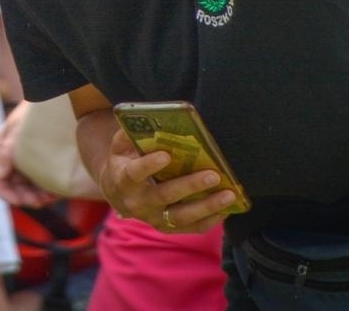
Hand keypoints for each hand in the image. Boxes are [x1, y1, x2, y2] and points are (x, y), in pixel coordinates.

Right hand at [0, 103, 57, 207]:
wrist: (53, 95)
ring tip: (50, 197)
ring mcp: (25, 160)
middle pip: (11, 186)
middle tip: (40, 201)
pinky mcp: (40, 162)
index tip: (21, 201)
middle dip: (24, 197)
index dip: (6, 193)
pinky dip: (46, 190)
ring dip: (36, 196)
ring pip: (26, 188)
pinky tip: (56, 192)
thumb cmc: (34, 110)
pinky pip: (40, 182)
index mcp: (1, 150)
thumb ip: (6, 151)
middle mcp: (11, 158)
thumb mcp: (19, 129)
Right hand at [97, 126, 235, 234]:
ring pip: (181, 216)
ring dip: (207, 206)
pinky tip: (227, 208)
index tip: (166, 155)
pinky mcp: (168, 228)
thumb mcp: (121, 146)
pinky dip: (211, 219)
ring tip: (229, 194)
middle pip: (164, 196)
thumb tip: (149, 119)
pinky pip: (192, 228)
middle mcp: (138, 203)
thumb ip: (130, 133)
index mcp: (124, 180)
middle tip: (213, 175)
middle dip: (190, 185)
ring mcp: (153, 218)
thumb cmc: (125, 162)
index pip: (135, 173)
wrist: (119, 194)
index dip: (149, 165)